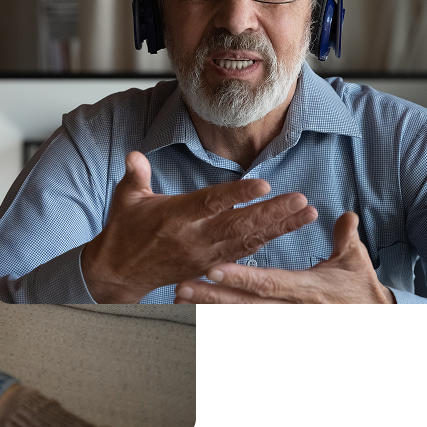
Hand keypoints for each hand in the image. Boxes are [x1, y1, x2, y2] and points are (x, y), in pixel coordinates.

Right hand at [81, 151, 317, 302]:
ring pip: (248, 240)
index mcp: (174, 218)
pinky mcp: (210, 265)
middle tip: (301, 200)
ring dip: (279, 228)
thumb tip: (135, 154)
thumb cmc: (123, 231)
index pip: (211, 203)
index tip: (264, 185)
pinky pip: (243, 252)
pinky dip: (266, 241)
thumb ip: (135, 175)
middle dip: (273, 213)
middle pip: (240, 224)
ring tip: (306, 214)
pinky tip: (286, 230)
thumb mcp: (125, 199)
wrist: (120, 272)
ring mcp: (205, 254)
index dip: (238, 195)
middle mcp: (194, 238)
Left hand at [174, 212, 394, 303]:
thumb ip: (345, 238)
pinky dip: (221, 315)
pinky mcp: (279, 318)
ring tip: (178, 299)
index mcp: (304, 287)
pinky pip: (246, 318)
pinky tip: (197, 312)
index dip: (240, 276)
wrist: (367, 314)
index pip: (267, 282)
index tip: (213, 268)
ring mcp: (282, 315)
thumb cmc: (358, 288)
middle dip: (211, 296)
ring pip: (240, 313)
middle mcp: (289, 305)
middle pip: (244, 301)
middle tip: (180, 288)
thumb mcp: (355, 262)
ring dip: (208, 307)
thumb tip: (345, 215)